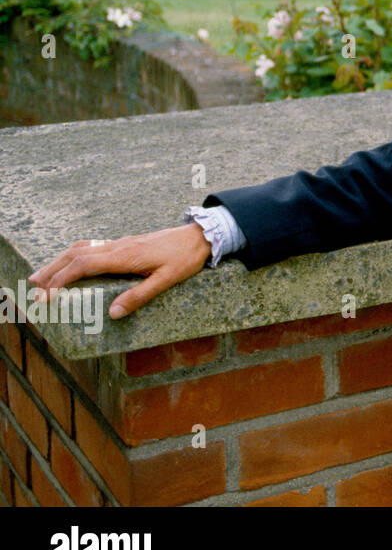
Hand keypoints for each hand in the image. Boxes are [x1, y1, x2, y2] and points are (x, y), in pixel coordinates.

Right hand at [28, 223, 211, 319]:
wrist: (200, 236)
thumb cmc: (185, 258)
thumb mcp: (166, 280)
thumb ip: (140, 296)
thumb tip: (112, 313)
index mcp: (124, 256)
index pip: (82, 266)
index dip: (60, 281)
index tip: (45, 297)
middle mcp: (117, 247)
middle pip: (74, 255)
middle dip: (51, 271)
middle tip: (32, 289)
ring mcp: (120, 243)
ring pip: (81, 248)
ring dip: (59, 262)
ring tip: (42, 277)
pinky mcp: (125, 243)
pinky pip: (92, 246)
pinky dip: (74, 256)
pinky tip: (70, 264)